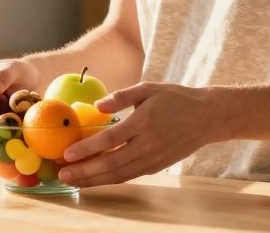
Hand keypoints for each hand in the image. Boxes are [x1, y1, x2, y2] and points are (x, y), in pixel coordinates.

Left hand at [56, 82, 217, 186]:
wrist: (207, 117)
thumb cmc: (175, 98)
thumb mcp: (148, 88)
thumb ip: (121, 96)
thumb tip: (97, 106)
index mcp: (144, 122)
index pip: (110, 140)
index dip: (87, 149)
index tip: (67, 154)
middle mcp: (148, 145)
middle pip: (111, 164)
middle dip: (84, 171)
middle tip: (62, 174)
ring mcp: (154, 159)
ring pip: (119, 175)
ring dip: (94, 180)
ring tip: (73, 181)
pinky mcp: (157, 166)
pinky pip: (129, 176)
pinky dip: (110, 179)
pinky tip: (95, 179)